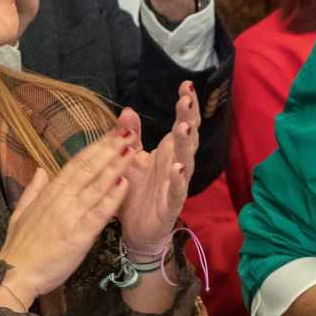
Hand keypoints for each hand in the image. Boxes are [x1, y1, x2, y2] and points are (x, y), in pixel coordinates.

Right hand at [0, 132, 138, 306]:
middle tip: (128, 132)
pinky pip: (99, 213)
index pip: (75, 164)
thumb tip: (40, 170)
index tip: (110, 133)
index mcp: (48, 194)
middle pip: (88, 169)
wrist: (15, 275)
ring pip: (96, 186)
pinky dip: (113, 197)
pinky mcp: (79, 235)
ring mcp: (70, 216)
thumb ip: (32, 190)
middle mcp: (60, 200)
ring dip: (115, 167)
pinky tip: (125, 184)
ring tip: (132, 150)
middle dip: (109, 149)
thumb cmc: (19, 247)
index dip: (94, 147)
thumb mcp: (20, 213)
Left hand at [115, 82, 198, 252]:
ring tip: (183, 127)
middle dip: (189, 118)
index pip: (182, 123)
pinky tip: (178, 167)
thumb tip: (127, 109)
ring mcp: (177, 185)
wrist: (136, 230)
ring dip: (184, 144)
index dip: (186, 105)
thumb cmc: (137, 192)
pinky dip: (179, 179)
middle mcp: (177, 164)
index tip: (186, 84)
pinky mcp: (171, 205)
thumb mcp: (130, 159)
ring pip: (185, 161)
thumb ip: (130, 135)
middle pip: (187, 138)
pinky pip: (177, 191)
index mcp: (168, 151)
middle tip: (187, 99)